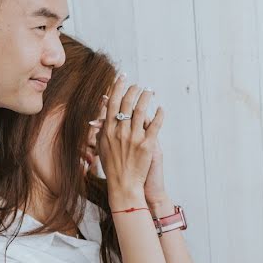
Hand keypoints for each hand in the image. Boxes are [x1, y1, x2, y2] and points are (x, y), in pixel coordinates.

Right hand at [98, 78, 163, 206]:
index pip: (112, 103)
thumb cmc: (112, 168)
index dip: (117, 88)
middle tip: (138, 85)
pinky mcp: (147, 145)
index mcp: (108, 131)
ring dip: (146, 97)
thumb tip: (101, 119)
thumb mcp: (103, 148)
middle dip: (133, 90)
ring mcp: (134, 138)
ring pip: (141, 111)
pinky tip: (161, 108)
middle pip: (127, 104)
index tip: (122, 77)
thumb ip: (103, 132)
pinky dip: (159, 115)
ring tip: (149, 91)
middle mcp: (120, 132)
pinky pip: (155, 126)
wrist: (124, 185)